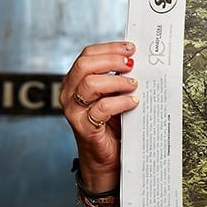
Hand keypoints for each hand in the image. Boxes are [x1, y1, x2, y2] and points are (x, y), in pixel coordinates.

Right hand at [60, 41, 138, 192]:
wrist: (107, 158)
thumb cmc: (111, 124)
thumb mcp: (114, 96)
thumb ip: (118, 79)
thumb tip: (136, 59)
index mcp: (75, 81)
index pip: (87, 55)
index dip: (109, 48)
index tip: (130, 48)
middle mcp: (69, 94)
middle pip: (84, 65)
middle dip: (111, 60)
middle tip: (131, 64)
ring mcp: (74, 111)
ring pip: (90, 84)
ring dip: (116, 81)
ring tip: (133, 85)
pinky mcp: (84, 127)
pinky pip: (101, 108)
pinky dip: (120, 102)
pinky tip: (133, 102)